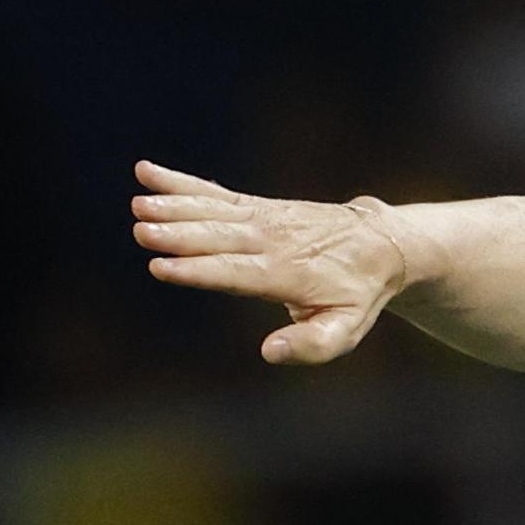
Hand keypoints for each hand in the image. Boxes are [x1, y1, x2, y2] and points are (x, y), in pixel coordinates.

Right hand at [131, 160, 407, 364]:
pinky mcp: (258, 206)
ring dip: (176, 206)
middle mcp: (274, 241)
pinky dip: (182, 183)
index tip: (163, 267)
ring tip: (139, 203)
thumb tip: (269, 352)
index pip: (238, 272)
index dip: (201, 270)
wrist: (385, 244)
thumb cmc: (358, 294)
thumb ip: (311, 344)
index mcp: (289, 274)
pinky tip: (147, 173)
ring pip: (215, 210)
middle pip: (220, 237)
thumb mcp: (346, 328)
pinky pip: (216, 193)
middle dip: (180, 235)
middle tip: (141, 230)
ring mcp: (265, 218)